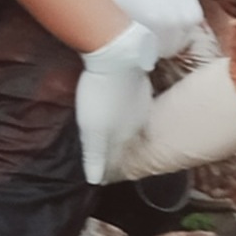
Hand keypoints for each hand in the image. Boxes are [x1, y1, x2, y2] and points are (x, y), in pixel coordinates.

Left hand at [74, 20, 159, 184]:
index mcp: (131, 132)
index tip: (102, 173)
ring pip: (130, 118)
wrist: (116, 53)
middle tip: (106, 155)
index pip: (120, 155)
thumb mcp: (94, 130)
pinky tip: (116, 103)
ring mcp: (141, 96)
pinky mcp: (137, 78)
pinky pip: (128, 100)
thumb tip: (95, 181)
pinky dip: (121, 107)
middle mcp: (141, 117)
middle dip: (117, 148)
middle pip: (128, 138)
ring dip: (121, 126)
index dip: (109, 164)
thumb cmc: (102, 94)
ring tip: (110, 130)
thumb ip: (96, 156)